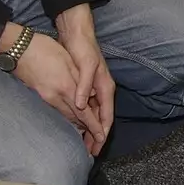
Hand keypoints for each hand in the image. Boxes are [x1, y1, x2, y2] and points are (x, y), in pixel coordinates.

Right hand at [8, 30, 101, 142]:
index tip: (101, 137)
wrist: (18, 49)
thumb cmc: (45, 49)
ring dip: (76, 124)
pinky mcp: (38, 95)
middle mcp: (55, 96)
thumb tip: (92, 94)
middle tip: (95, 140)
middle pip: (74, 117)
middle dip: (86, 129)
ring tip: (86, 132)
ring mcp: (45, 97)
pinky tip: (70, 117)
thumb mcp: (68, 61)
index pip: (84, 112)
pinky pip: (56, 110)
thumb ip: (80, 79)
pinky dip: (66, 116)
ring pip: (65, 115)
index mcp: (66, 86)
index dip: (93, 125)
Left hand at [55, 5, 115, 155]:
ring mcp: (94, 88)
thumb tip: (82, 105)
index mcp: (105, 87)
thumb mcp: (85, 65)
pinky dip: (84, 119)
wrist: (77, 32)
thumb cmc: (83, 48)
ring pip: (94, 114)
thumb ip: (84, 85)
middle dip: (97, 136)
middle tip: (89, 152)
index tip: (96, 148)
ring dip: (90, 129)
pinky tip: (77, 125)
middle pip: (102, 118)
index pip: (106, 116)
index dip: (102, 133)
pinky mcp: (86, 86)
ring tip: (84, 143)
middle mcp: (102, 90)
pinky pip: (88, 108)